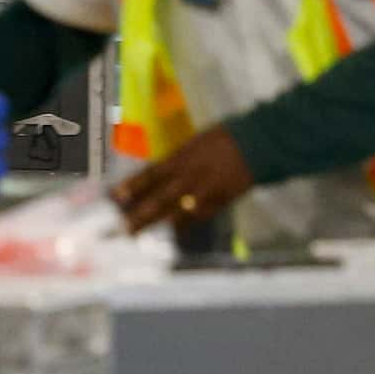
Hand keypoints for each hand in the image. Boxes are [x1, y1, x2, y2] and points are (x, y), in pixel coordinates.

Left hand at [112, 125, 254, 234]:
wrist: (257, 144)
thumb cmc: (223, 139)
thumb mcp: (193, 144)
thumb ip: (176, 161)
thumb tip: (156, 175)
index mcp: (182, 158)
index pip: (151, 174)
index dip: (133, 185)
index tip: (116, 195)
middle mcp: (190, 176)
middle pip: (160, 199)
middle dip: (140, 215)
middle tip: (123, 228)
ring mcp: (205, 191)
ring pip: (177, 212)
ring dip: (158, 223)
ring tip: (141, 234)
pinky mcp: (220, 201)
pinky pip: (198, 216)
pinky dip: (185, 224)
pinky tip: (173, 231)